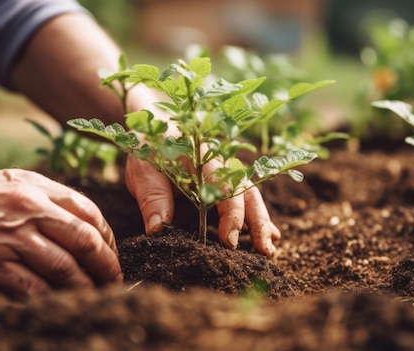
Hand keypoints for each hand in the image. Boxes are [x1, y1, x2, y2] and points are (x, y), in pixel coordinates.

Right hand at [0, 166, 121, 296]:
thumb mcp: (15, 181)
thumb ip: (50, 199)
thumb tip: (85, 227)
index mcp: (38, 187)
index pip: (90, 212)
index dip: (108, 237)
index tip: (111, 253)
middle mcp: (29, 209)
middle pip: (85, 241)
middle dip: (106, 265)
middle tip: (113, 279)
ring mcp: (11, 237)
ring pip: (65, 268)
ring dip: (86, 286)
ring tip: (95, 294)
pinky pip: (34, 287)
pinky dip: (54, 298)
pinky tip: (62, 302)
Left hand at [125, 154, 280, 256]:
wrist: (155, 125)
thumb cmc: (150, 148)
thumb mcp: (144, 170)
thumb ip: (153, 198)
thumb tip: (157, 230)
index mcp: (203, 160)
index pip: (224, 187)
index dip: (231, 214)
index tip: (230, 241)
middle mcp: (222, 165)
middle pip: (247, 193)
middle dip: (258, 222)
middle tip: (265, 251)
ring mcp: (227, 174)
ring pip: (251, 197)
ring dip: (262, 223)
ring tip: (270, 250)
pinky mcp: (226, 183)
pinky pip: (246, 200)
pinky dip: (258, 218)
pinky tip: (269, 236)